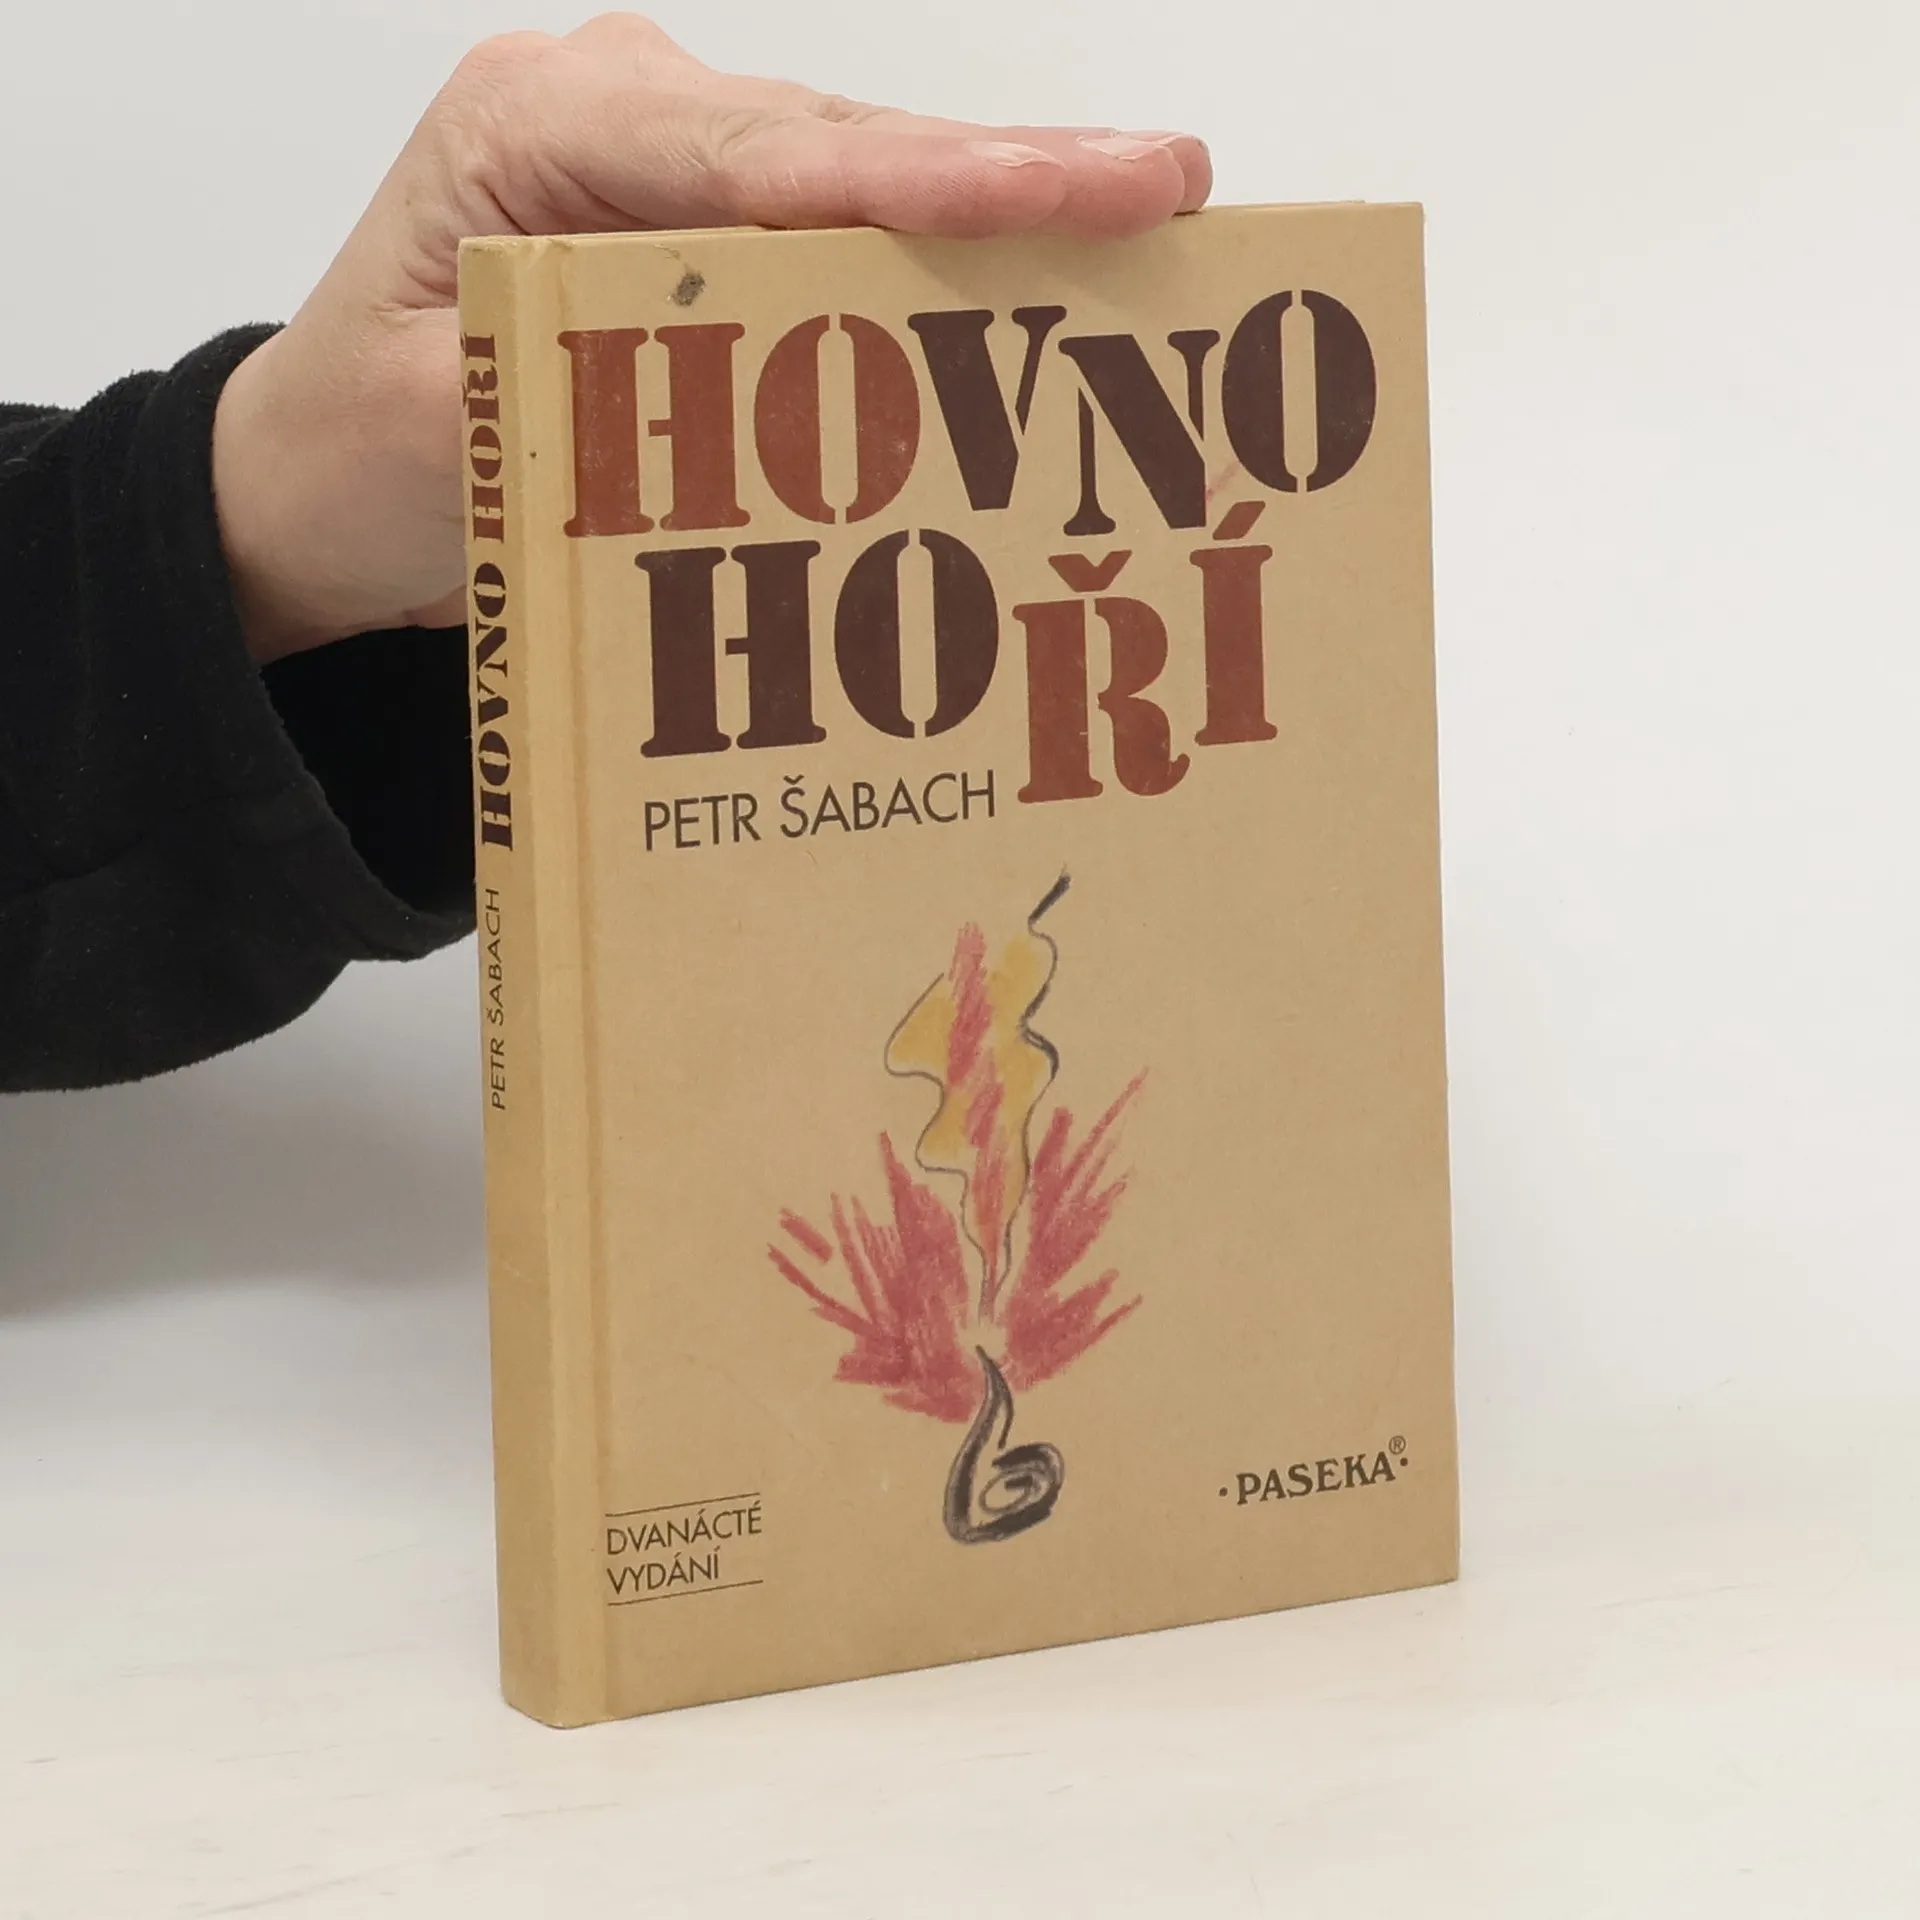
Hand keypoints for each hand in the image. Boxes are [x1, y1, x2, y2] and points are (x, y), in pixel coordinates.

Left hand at [211, 14, 1210, 661]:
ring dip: (993, 217)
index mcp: (540, 128)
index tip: (1074, 188)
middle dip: (1006, 173)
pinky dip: (932, 273)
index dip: (931, 179)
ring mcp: (665, 173)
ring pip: (854, 183)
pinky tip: (1038, 285)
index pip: (767, 155)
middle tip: (1166, 185)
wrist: (307, 484)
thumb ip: (592, 394)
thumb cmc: (349, 448)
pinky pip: (832, 242)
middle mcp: (616, 119)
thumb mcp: (444, 429)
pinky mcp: (698, 239)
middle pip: (839, 146)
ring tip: (1143, 222)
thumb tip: (761, 403)